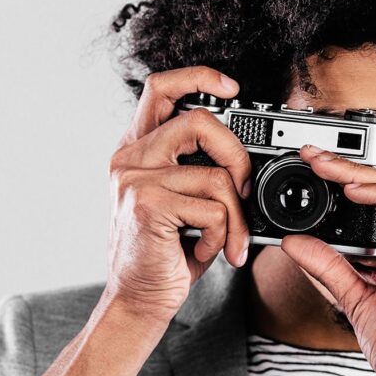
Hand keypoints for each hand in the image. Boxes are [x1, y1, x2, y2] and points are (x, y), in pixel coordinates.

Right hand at [105, 66, 252, 325]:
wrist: (140, 298)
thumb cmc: (167, 252)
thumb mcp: (184, 202)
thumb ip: (200, 171)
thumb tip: (245, 162)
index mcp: (138, 149)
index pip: (161, 88)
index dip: (199, 77)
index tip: (231, 88)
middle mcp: (130, 157)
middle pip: (200, 122)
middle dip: (238, 158)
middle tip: (243, 192)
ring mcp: (134, 179)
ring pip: (216, 177)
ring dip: (236, 217)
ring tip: (227, 240)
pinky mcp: (146, 205)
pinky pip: (212, 210)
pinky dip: (222, 236)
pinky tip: (203, 250)